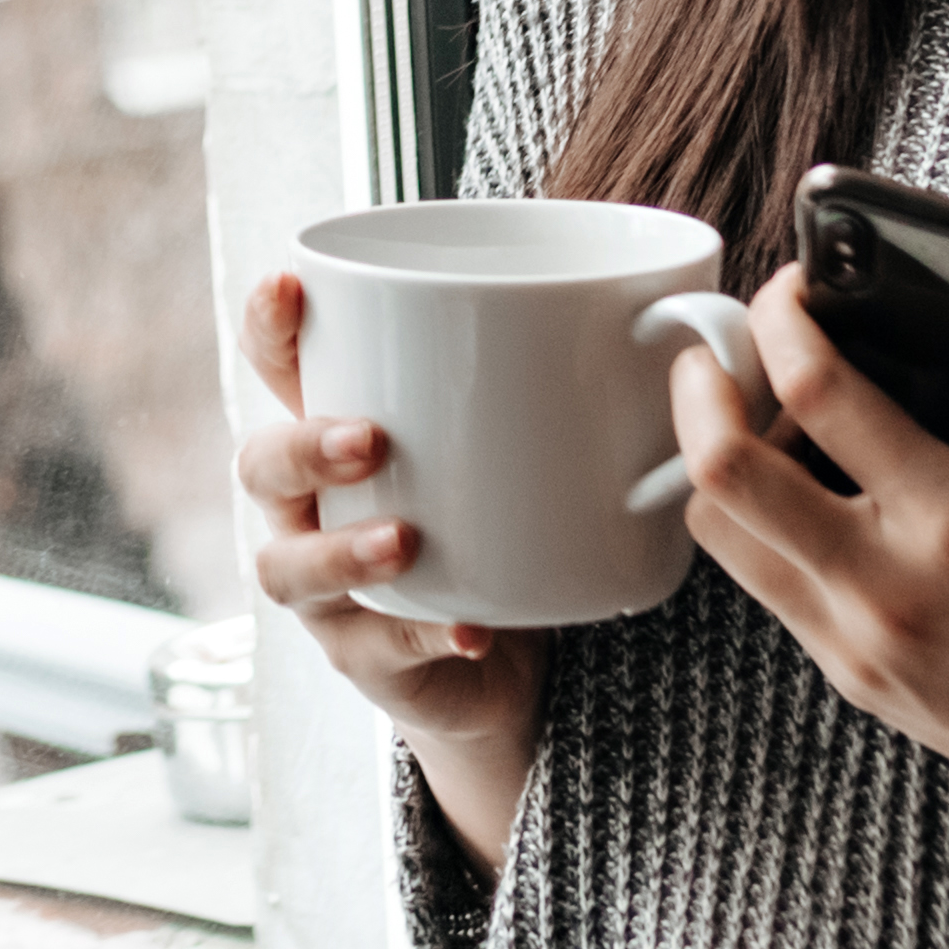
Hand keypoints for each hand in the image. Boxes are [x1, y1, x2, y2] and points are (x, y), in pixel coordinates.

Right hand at [231, 272, 543, 865]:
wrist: (500, 660)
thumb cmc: (501, 518)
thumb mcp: (522, 440)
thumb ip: (582, 376)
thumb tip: (687, 311)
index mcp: (336, 425)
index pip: (278, 364)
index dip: (270, 325)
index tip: (293, 288)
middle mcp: (310, 505)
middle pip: (261, 465)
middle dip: (303, 445)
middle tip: (372, 438)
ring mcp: (326, 588)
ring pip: (287, 567)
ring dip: (341, 551)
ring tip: (405, 541)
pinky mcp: (365, 656)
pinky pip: (373, 647)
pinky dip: (422, 636)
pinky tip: (470, 629)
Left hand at [659, 273, 948, 948]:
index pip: (817, 393)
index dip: (783, 319)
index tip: (789, 287)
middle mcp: (891, 587)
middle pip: (721, 474)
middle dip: (697, 391)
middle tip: (717, 351)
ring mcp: (864, 645)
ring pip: (722, 539)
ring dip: (715, 467)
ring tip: (750, 421)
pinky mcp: (860, 685)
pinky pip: (770, 589)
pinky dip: (762, 530)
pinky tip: (804, 496)